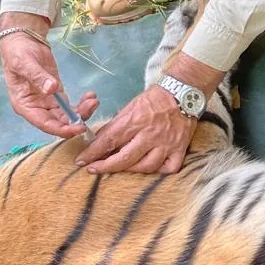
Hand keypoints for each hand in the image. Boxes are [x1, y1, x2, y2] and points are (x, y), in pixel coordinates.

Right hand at [0, 16, 97, 135]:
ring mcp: (47, 103)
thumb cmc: (18, 53)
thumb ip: (38, 77)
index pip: (45, 124)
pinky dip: (82, 104)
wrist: (23, 41)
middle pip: (59, 123)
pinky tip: (91, 96)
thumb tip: (52, 89)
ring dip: (82, 111)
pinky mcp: (57, 95)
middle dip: (77, 119)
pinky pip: (70, 106)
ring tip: (94, 100)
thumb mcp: (24, 63)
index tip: (78, 127)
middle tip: (92, 106)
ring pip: (67, 116)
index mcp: (25, 106)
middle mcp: (36, 109)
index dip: (62, 129)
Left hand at [76, 85, 195, 174]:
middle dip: (106, 166)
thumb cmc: (154, 98)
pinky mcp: (180, 149)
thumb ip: (116, 124)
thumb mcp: (131, 106)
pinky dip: (159, 171)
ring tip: (120, 168)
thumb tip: (100, 139)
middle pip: (125, 158)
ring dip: (130, 170)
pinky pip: (169, 168)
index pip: (109, 140)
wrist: (183, 92)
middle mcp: (150, 134)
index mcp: (136, 121)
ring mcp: (167, 144)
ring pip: (146, 166)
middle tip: (93, 170)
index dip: (93, 152)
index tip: (81, 160)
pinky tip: (151, 168)